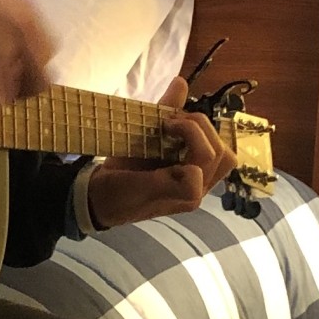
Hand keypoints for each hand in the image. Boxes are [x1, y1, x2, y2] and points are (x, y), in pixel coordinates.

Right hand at [87, 76, 237, 228]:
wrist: (98, 198)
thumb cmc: (115, 195)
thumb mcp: (136, 187)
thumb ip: (163, 176)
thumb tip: (193, 164)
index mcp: (188, 194)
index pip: (209, 158)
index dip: (191, 134)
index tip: (164, 126)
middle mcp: (196, 187)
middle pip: (220, 151)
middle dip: (198, 127)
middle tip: (168, 120)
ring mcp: (194, 176)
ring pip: (219, 149)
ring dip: (202, 129)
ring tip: (175, 122)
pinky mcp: (186, 165)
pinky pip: (206, 145)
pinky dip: (195, 128)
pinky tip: (175, 120)